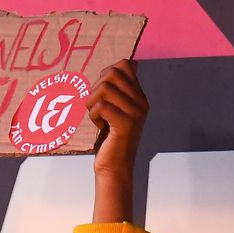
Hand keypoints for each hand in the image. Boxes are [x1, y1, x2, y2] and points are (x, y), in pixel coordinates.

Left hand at [85, 59, 148, 222]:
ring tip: (96, 117)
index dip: (105, 74)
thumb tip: (131, 63)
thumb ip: (119, 90)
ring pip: (105, 88)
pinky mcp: (125, 124)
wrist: (113, 169)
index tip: (100, 95)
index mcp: (140, 97)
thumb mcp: (114, 112)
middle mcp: (141, 102)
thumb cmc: (109, 141)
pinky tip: (99, 126)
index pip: (124, 65)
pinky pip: (101, 106)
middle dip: (95, 88)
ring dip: (92, 102)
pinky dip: (93, 115)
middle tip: (95, 107)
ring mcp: (135, 113)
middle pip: (112, 73)